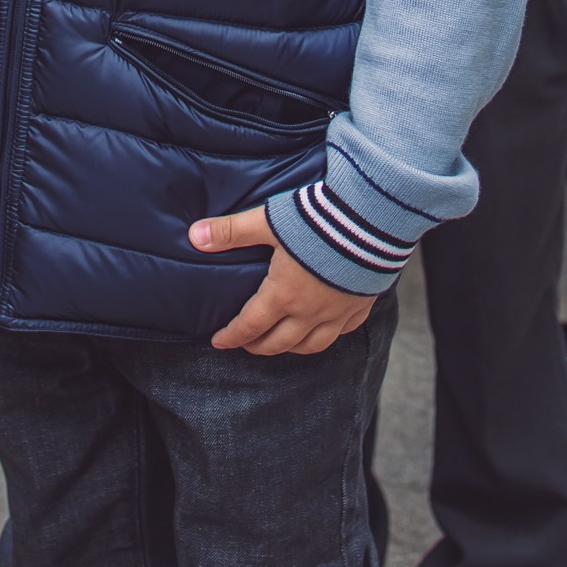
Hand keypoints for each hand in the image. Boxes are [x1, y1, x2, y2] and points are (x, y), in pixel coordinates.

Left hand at [189, 206, 379, 354]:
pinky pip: (343, 332)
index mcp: (282, 295)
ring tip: (281, 343)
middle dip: (257, 347)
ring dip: (291, 348)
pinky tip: (323, 330)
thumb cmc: (317, 219)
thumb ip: (231, 231)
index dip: (231, 336)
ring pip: (312, 345)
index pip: (249, 326)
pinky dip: (327, 336)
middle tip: (246, 344)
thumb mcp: (268, 221)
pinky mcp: (361, 304)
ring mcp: (338, 312)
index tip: (219, 341)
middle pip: (278, 343)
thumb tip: (194, 235)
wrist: (371, 218)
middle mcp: (310, 311)